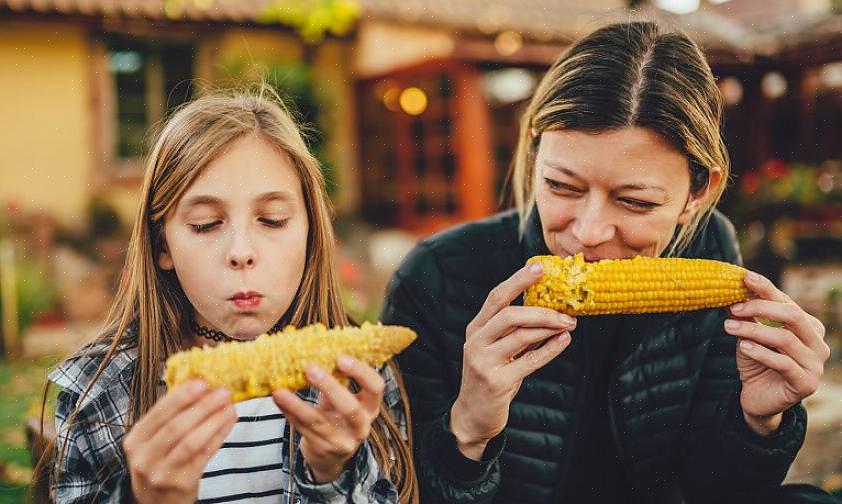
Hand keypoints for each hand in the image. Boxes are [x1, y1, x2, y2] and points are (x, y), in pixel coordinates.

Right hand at [124, 380, 236, 503]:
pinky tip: (229, 421)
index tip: (202, 382)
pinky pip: (204, 455)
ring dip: (214, 421)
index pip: (158, 413)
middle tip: (222, 391)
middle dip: (202, 407)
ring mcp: (162, 472)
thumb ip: (170, 417)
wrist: (157, 502)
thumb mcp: (153, 441)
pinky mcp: (182, 483)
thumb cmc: (159, 462)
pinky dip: (219, 435)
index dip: (181, 396)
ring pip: (192, 442)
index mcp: (136, 439)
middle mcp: (145, 457)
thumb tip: (201, 386)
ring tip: (230, 406)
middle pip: (176, 427)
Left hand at [272, 356, 382, 482]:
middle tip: (311, 367)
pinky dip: (288, 413)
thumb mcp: (344, 398)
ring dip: (297, 405)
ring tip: (280, 391)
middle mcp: (361, 426)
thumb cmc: (338, 416)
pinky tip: (278, 400)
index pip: (376, 387)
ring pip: (319, 422)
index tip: (341, 357)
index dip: (361, 372)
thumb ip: (336, 379)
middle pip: (351, 408)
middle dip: (330, 387)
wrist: (331, 456)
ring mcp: (342, 441)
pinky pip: (302, 429)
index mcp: (370, 406)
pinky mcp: (322, 448)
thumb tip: (315, 346)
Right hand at [450, 262, 575, 459]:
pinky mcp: (497, 382)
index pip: (496, 297)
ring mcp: (484, 363)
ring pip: (521, 337)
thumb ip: (516, 330)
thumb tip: (549, 306)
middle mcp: (476, 342)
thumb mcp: (497, 349)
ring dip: (549, 328)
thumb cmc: (491, 376)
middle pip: (509, 315)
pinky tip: (564, 341)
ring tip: (569, 324)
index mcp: (476, 329)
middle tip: (567, 310)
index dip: (518, 281)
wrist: (473, 415)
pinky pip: (530, 362)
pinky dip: (550, 349)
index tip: (540, 267)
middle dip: (541, 310)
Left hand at [724, 271, 829, 435]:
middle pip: (792, 315)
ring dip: (753, 330)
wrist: (758, 398)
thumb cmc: (756, 362)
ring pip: (785, 339)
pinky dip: (761, 352)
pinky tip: (743, 347)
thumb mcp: (749, 335)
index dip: (766, 289)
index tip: (744, 278)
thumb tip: (729, 290)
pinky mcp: (806, 384)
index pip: (787, 302)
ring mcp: (816, 365)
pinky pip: (784, 363)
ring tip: (728, 327)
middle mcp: (818, 343)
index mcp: (809, 326)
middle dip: (760, 307)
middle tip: (733, 307)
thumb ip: (745, 315)